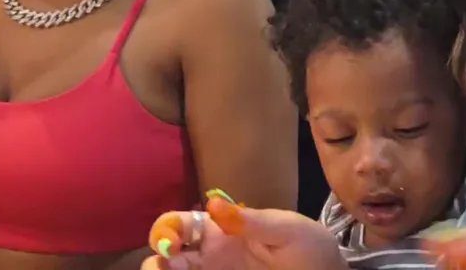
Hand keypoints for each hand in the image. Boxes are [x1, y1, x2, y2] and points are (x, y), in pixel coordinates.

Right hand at [141, 196, 342, 269]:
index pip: (180, 223)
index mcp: (221, 230)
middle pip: (167, 255)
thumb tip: (213, 203)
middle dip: (157, 259)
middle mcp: (210, 255)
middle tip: (166, 265)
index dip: (167, 228)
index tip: (171, 240)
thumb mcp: (286, 228)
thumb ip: (251, 220)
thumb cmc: (308, 245)